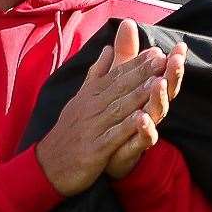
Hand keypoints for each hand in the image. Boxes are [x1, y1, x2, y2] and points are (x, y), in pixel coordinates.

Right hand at [35, 22, 167, 196]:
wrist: (49, 164)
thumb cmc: (69, 129)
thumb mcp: (81, 96)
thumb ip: (98, 73)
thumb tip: (108, 47)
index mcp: (92, 93)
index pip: (117, 74)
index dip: (137, 63)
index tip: (156, 51)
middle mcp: (93, 106)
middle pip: (120, 87)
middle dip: (142, 72)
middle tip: (162, 59)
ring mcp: (94, 127)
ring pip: (120, 107)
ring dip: (139, 94)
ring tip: (158, 81)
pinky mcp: (96, 149)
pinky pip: (114, 135)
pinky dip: (128, 126)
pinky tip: (143, 118)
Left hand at [105, 20, 186, 179]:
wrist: (104, 148)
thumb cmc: (118, 109)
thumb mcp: (120, 77)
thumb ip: (125, 52)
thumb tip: (128, 22)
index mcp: (148, 91)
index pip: (164, 72)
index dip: (173, 60)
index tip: (180, 45)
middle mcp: (151, 108)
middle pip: (167, 89)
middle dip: (172, 74)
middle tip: (176, 59)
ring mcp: (146, 126)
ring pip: (158, 111)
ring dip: (159, 98)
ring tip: (159, 83)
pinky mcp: (135, 145)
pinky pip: (143, 137)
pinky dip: (144, 128)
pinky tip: (141, 117)